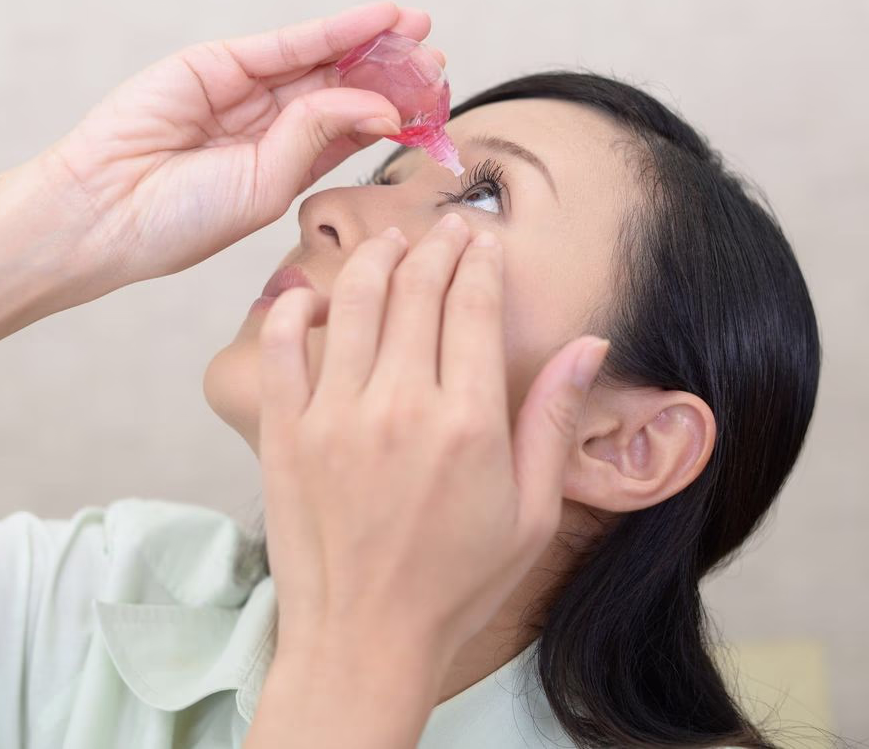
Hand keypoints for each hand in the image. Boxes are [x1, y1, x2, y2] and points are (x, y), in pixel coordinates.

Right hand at [36, 0, 443, 290]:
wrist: (104, 210)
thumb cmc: (177, 222)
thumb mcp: (267, 186)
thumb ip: (319, 136)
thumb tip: (382, 102)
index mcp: (281, 169)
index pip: (348, 132)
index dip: (392, 114)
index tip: (434, 104)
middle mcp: (266, 127)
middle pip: (341, 90)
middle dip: (389, 72)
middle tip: (436, 59)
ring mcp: (243, 93)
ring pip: (320, 61)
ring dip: (372, 43)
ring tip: (420, 28)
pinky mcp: (219, 63)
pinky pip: (288, 43)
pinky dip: (335, 29)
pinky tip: (379, 18)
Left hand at [256, 211, 610, 670]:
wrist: (362, 639)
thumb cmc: (454, 584)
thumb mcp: (530, 512)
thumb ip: (553, 420)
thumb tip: (590, 344)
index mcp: (468, 422)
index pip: (473, 304)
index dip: (479, 259)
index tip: (482, 240)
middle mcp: (400, 406)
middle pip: (416, 288)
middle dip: (436, 245)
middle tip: (445, 230)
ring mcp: (335, 416)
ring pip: (354, 302)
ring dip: (376, 259)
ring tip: (392, 245)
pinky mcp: (284, 433)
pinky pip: (279, 346)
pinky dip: (292, 308)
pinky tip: (312, 295)